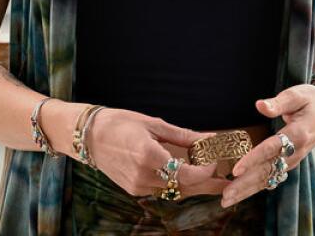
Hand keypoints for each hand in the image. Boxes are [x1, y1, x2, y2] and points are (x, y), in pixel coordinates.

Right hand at [84, 108, 227, 197]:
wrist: (88, 137)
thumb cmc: (120, 123)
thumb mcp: (154, 124)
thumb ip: (183, 136)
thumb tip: (208, 139)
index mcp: (149, 156)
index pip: (186, 174)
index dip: (205, 171)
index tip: (215, 160)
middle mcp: (143, 176)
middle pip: (184, 187)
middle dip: (207, 185)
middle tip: (227, 183)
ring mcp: (137, 186)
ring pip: (174, 191)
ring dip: (193, 185)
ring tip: (212, 179)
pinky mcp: (134, 189)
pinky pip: (162, 190)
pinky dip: (176, 184)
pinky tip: (188, 176)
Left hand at [220, 84, 314, 207]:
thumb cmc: (312, 100)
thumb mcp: (298, 94)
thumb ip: (278, 102)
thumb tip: (260, 105)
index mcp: (297, 134)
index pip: (271, 149)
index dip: (253, 159)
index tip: (236, 170)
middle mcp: (296, 152)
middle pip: (267, 171)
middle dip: (245, 185)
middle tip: (225, 197)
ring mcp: (293, 160)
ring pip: (268, 179)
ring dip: (247, 191)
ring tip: (227, 200)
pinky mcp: (290, 163)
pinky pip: (272, 178)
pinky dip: (255, 187)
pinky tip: (241, 194)